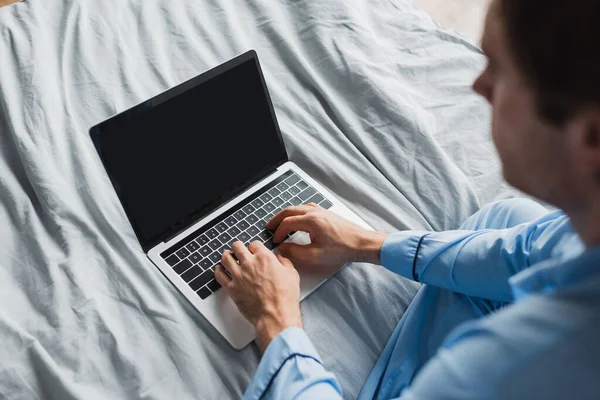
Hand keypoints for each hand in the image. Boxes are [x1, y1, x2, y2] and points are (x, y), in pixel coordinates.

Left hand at [214, 240, 302, 352]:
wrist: (275, 315)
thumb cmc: (284, 298)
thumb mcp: (292, 275)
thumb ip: (284, 262)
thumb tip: (280, 258)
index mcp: (264, 258)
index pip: (254, 244)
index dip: (254, 247)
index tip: (254, 250)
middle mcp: (249, 264)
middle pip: (237, 247)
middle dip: (238, 247)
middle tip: (238, 249)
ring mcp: (238, 275)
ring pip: (225, 258)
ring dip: (226, 255)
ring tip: (227, 256)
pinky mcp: (232, 288)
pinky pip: (219, 275)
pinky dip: (218, 270)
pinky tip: (219, 269)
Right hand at [266, 203, 388, 269]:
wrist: (361, 243)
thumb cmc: (342, 249)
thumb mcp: (315, 255)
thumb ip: (295, 251)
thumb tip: (282, 248)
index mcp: (311, 221)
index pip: (287, 223)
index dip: (278, 232)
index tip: (275, 241)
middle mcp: (315, 212)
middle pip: (290, 211)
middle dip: (277, 219)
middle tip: (269, 226)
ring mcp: (321, 211)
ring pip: (298, 208)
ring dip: (287, 214)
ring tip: (280, 223)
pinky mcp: (327, 213)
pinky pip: (307, 208)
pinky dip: (298, 212)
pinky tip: (298, 218)